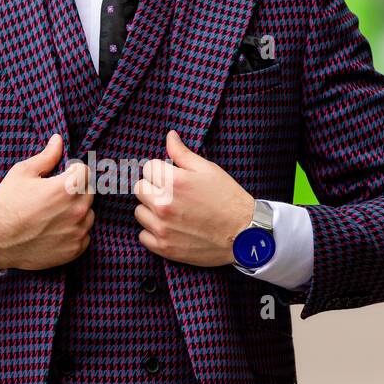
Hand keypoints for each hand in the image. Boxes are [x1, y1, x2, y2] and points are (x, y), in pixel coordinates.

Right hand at [0, 133, 93, 270]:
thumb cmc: (7, 204)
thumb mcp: (22, 173)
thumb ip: (46, 156)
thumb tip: (58, 140)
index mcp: (66, 189)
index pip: (85, 171)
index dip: (72, 170)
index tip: (61, 175)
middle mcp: (76, 211)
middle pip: (89, 191)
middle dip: (76, 189)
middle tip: (56, 194)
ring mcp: (77, 232)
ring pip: (88, 214)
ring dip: (77, 210)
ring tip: (54, 212)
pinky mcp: (75, 250)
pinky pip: (84, 235)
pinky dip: (74, 231)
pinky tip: (55, 229)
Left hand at [133, 129, 253, 266]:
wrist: (244, 235)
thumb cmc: (228, 199)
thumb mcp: (208, 170)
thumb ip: (183, 153)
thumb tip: (169, 136)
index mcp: (174, 182)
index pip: (148, 168)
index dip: (161, 170)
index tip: (172, 177)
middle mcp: (163, 205)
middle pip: (139, 188)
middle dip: (153, 188)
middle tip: (172, 194)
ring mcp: (162, 228)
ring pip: (139, 212)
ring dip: (151, 210)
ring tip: (172, 211)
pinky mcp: (164, 247)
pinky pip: (143, 236)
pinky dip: (153, 232)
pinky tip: (170, 228)